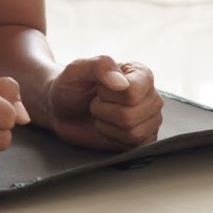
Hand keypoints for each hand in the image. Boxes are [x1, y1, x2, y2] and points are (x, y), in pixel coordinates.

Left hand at [45, 56, 162, 150]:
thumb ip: (100, 66)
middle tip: (96, 102)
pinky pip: (134, 146)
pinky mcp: (145, 138)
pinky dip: (114, 139)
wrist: (62, 110)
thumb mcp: (77, 69)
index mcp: (140, 73)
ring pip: (132, 132)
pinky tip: (108, 128)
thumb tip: (122, 83)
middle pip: (131, 115)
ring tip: (101, 114)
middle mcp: (150, 95)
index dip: (107, 94)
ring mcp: (150, 118)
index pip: (132, 92)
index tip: (98, 88)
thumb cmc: (71, 86)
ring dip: (106, 126)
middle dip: (103, 111)